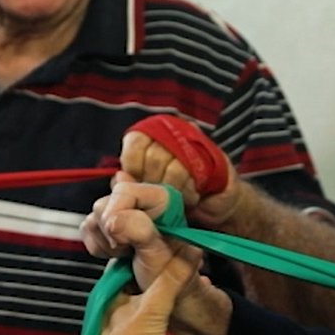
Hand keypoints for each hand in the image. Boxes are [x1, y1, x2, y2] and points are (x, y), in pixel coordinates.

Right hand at [82, 178, 179, 288]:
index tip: (121, 238)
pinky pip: (88, 229)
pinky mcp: (109, 228)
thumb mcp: (159, 253)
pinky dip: (97, 246)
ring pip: (94, 216)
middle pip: (105, 203)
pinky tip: (116, 254)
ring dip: (105, 241)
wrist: (158, 293)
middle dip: (111, 231)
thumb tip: (112, 219)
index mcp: (162, 200)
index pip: (125, 191)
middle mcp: (141, 203)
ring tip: (125, 254)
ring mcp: (123, 215)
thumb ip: (139, 230)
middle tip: (128, 249)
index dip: (117, 213)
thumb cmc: (168, 275)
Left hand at [87, 243, 204, 334]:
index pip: (130, 268)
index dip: (147, 254)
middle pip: (151, 290)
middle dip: (169, 278)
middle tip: (191, 262)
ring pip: (165, 315)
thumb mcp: (151, 307)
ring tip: (200, 287)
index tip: (167, 241)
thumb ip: (171, 280)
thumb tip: (189, 251)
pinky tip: (200, 326)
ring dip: (180, 305)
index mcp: (118, 299)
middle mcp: (129, 315)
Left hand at [119, 130, 244, 227]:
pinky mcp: (213, 155)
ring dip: (174, 190)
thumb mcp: (147, 188)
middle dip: (156, 183)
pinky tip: (191, 197)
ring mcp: (194, 141)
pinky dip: (189, 192)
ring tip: (178, 198)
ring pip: (174, 166)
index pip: (135, 142)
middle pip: (154, 156)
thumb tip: (120, 177)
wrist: (214, 202)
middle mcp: (172, 132)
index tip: (141, 182)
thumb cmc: (177, 194)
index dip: (135, 167)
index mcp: (152, 135)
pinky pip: (194, 175)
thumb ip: (132, 181)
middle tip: (162, 195)